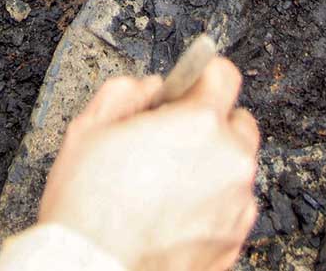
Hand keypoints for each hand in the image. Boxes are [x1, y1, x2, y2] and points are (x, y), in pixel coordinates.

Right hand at [38, 57, 259, 270]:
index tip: (186, 87)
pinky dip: (211, 203)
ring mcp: (236, 204)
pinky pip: (231, 206)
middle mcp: (229, 161)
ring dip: (210, 166)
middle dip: (207, 125)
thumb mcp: (90, 127)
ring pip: (234, 167)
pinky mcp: (233, 239)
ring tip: (165, 184)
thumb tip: (148, 89)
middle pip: (236, 122)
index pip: (223, 74)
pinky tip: (173, 211)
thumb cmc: (89, 207)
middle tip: (169, 140)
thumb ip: (127, 92)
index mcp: (199, 124)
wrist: (92, 268)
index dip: (198, 77)